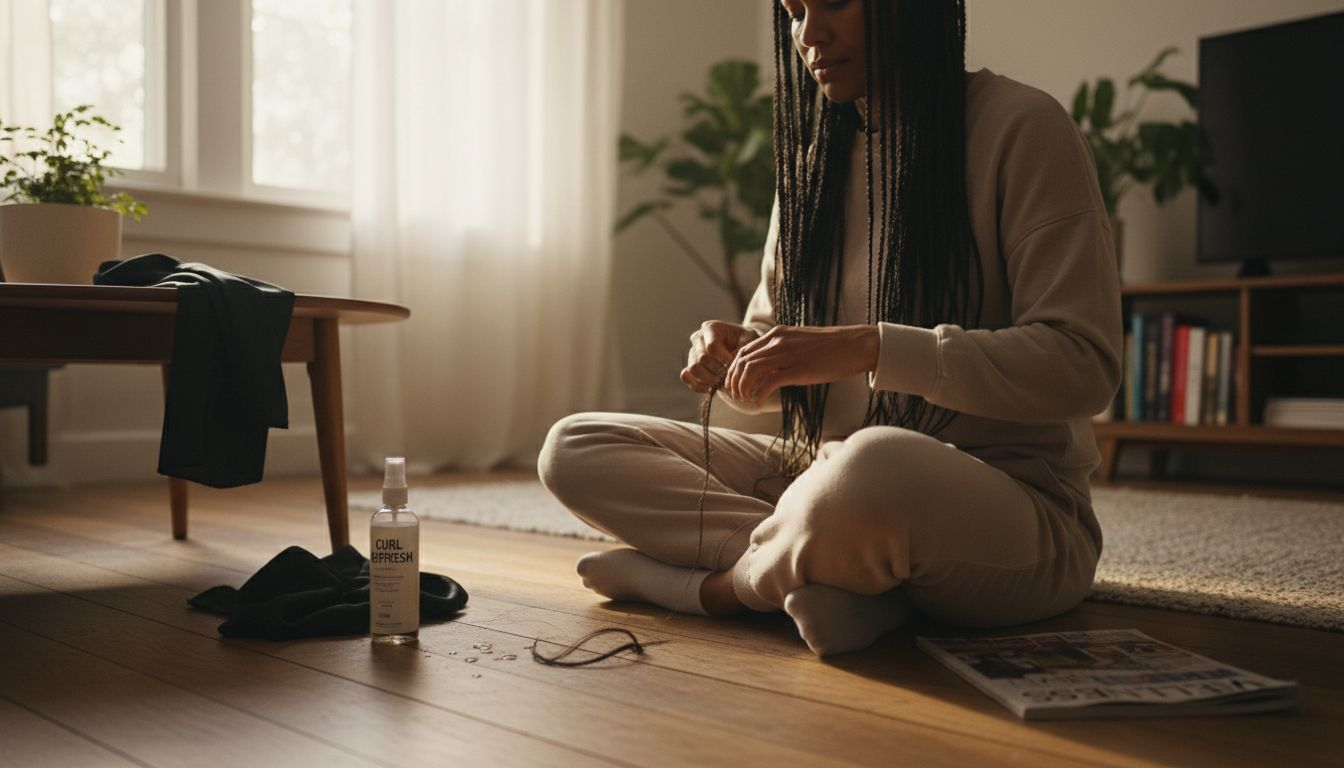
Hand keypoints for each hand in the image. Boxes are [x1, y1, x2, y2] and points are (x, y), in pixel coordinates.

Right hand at [681, 321, 759, 393]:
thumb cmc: (745, 341)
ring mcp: (692, 352)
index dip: (723, 359)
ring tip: (721, 382)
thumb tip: (729, 365)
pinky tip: (710, 388)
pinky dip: (697, 385)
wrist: (740, 348)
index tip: (734, 365)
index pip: (711, 346)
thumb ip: (740, 350)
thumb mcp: (749, 340)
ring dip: (708, 379)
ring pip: (693, 368)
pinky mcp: (689, 365)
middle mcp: (698, 338)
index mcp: (710, 328)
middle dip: (717, 370)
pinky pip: (686, 377)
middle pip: (701, 358)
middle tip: (729, 376)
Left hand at [724, 325, 878, 406]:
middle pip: (742, 360)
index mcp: (777, 334)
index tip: (733, 382)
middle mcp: (778, 341)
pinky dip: (759, 394)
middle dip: (733, 380)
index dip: (733, 368)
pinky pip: (769, 382)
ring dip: (742, 387)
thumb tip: (770, 366)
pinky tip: (759, 402)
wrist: (854, 345)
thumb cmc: (830, 347)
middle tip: (734, 394)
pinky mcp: (798, 370)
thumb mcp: (800, 342)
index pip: (743, 350)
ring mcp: (788, 355)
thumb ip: (783, 349)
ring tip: (743, 399)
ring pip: (751, 370)